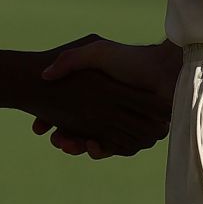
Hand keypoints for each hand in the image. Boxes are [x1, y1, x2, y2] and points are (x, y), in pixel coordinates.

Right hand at [32, 38, 178, 158]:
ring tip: (68, 144)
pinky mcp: (133, 136)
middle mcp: (105, 113)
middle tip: (54, 140)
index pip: (65, 114)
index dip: (49, 122)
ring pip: (93, 144)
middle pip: (77, 134)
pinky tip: (92, 146)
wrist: (164, 69)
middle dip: (64, 139)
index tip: (38, 129)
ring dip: (79, 147)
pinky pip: (115, 150)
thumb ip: (70, 60)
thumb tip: (45, 74)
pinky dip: (102, 151)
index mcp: (94, 96)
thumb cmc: (130, 58)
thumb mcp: (96, 52)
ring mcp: (119, 126)